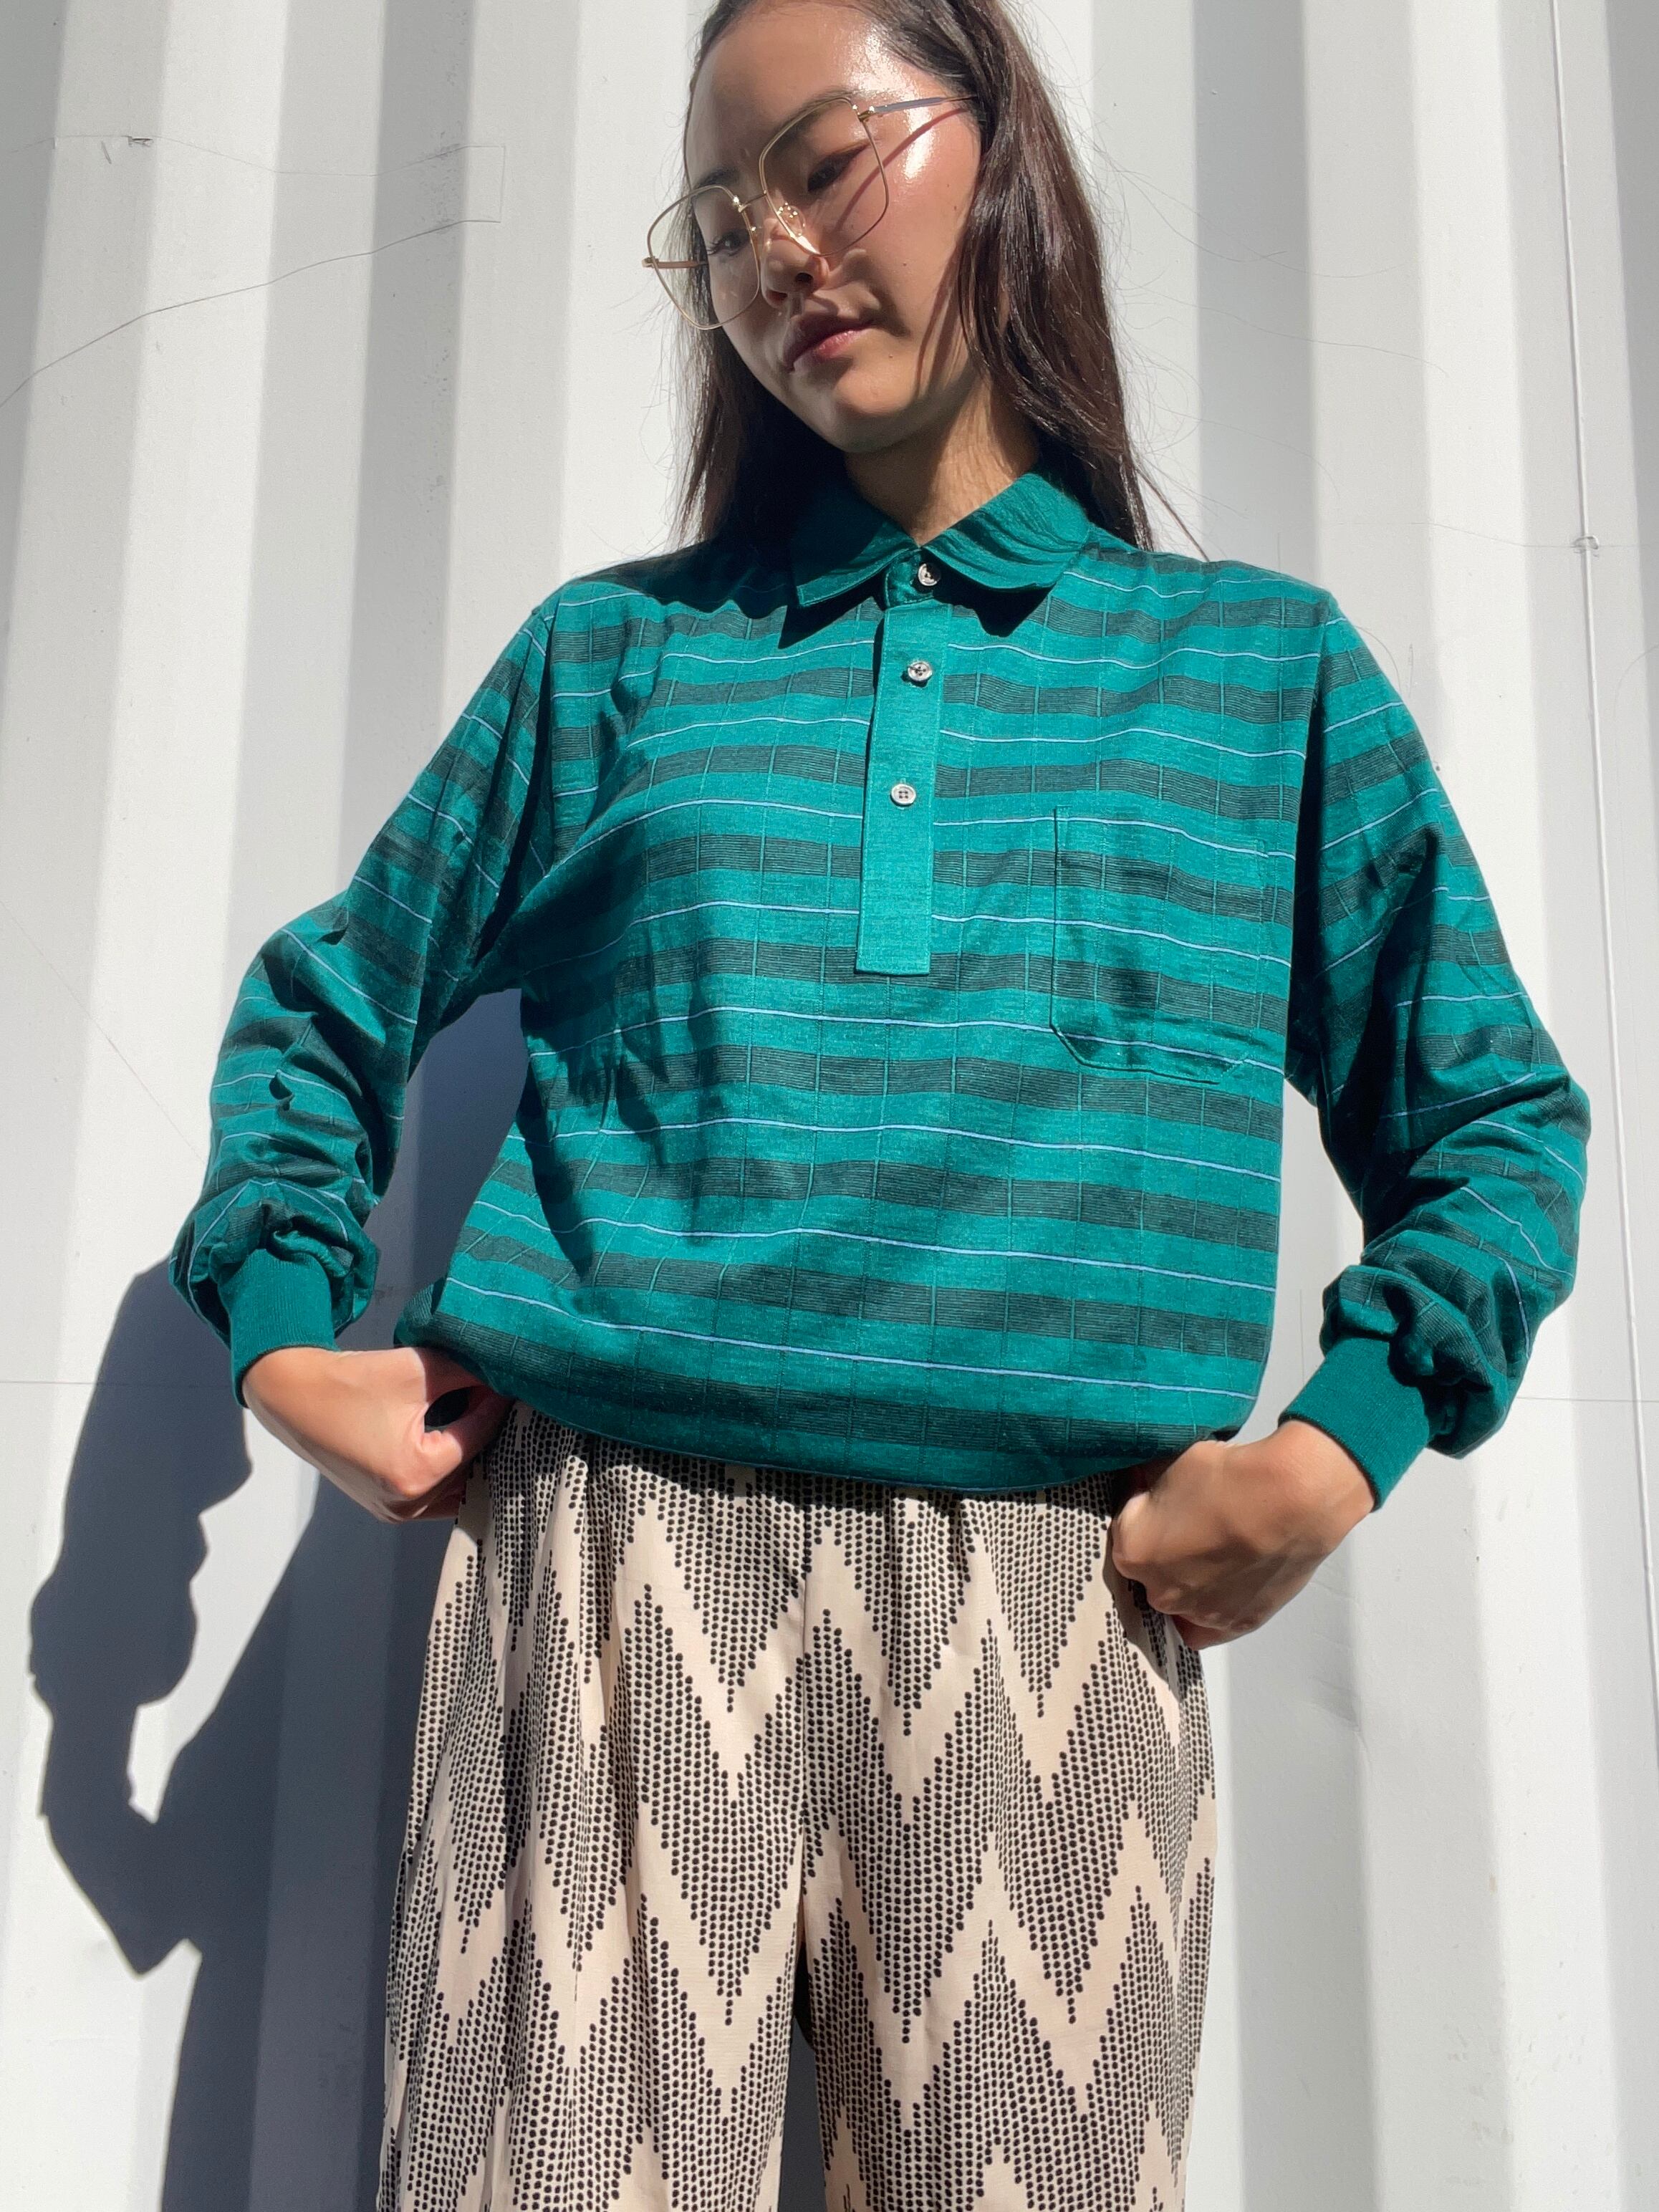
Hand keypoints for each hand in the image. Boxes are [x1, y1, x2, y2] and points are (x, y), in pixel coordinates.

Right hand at [242, 1344, 512, 1523]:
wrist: (293, 1396)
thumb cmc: (351, 1382)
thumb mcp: (418, 1369)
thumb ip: (468, 1373)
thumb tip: (507, 1373)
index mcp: (416, 1475)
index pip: (478, 1436)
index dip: (497, 1404)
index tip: (514, 1381)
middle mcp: (406, 1505)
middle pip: (472, 1469)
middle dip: (492, 1435)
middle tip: (510, 1403)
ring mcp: (394, 1511)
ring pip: (456, 1486)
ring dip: (472, 1454)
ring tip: (486, 1418)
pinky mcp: (385, 1505)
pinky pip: (434, 1492)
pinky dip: (450, 1467)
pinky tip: (461, 1436)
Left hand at [1108, 1418, 1374, 1649]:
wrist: (1291, 1499)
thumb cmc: (1227, 1475)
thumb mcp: (1170, 1461)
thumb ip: (1145, 1479)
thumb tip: (1139, 1479)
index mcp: (1132, 1551)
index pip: (1125, 1527)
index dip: (1145, 1506)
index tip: (1164, 1493)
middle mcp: (1158, 1592)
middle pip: (1150, 1567)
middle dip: (1163, 1545)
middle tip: (1193, 1520)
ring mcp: (1199, 1613)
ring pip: (1179, 1597)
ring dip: (1188, 1578)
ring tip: (1216, 1547)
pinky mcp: (1237, 1623)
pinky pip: (1208, 1626)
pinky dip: (1208, 1610)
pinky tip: (1219, 1587)